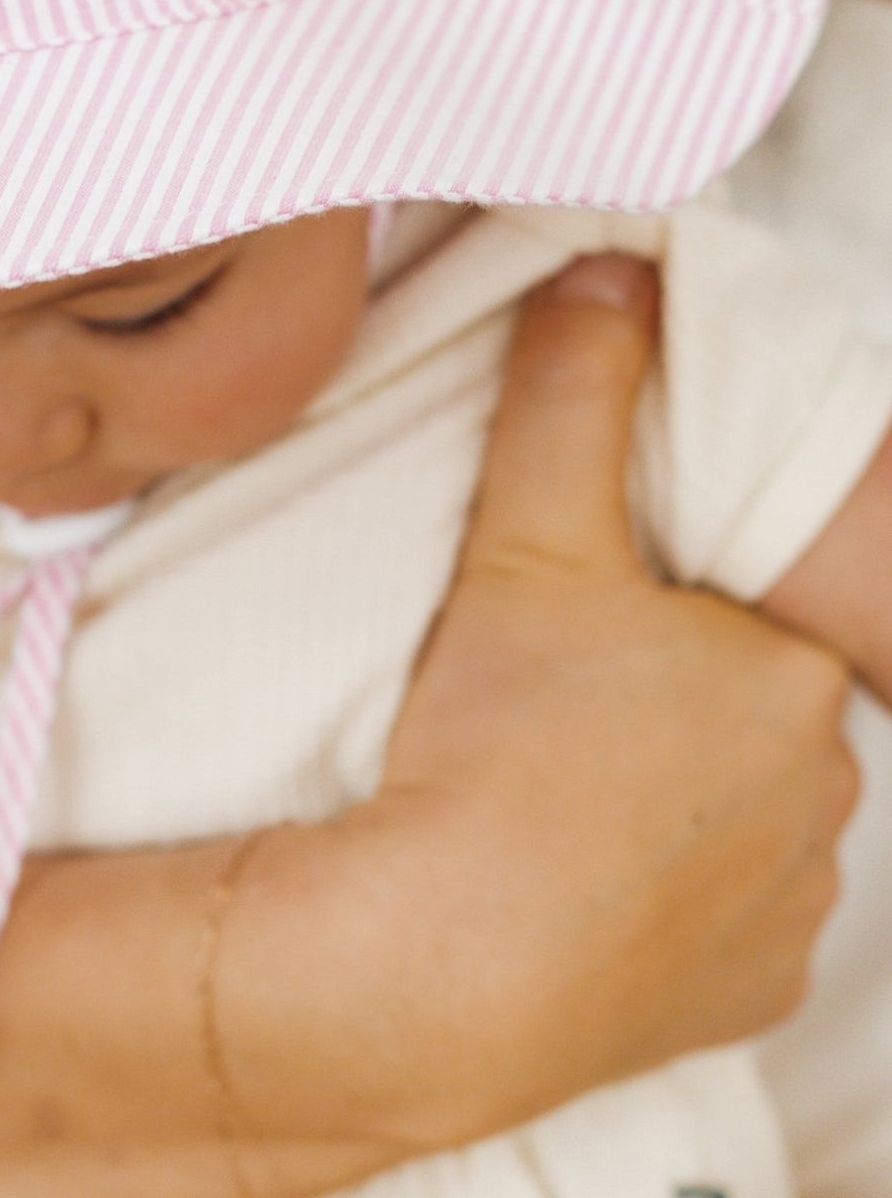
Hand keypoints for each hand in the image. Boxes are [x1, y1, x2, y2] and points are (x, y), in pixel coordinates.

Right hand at [210, 255, 859, 1171]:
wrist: (447, 958)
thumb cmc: (495, 744)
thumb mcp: (525, 541)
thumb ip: (571, 397)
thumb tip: (609, 269)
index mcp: (788, 679)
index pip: (739, 620)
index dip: (653, 616)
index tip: (571, 635)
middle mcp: (823, 800)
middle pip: (739, 715)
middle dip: (661, 701)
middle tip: (541, 704)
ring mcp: (787, 912)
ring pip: (733, 817)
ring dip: (661, 798)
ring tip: (541, 792)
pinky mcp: (744, 1001)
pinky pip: (714, 924)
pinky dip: (656, 899)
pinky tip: (569, 878)